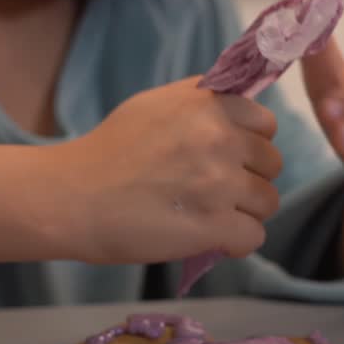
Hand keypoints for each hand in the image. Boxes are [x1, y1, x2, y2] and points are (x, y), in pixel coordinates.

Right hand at [59, 78, 282, 263]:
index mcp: (208, 104)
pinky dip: (236, 242)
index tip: (229, 158)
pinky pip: (254, 236)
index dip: (250, 144)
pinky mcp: (214, 225)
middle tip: (215, 192)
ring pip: (267, 202)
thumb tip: (239, 110)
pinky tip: (212, 239)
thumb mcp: (156, 104)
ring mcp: (220, 183)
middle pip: (272, 165)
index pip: (266, 124)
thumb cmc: (108, 151)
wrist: (72, 196)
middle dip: (250, 179)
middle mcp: (220, 139)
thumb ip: (201, 101)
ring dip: (245, 212)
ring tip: (210, 216)